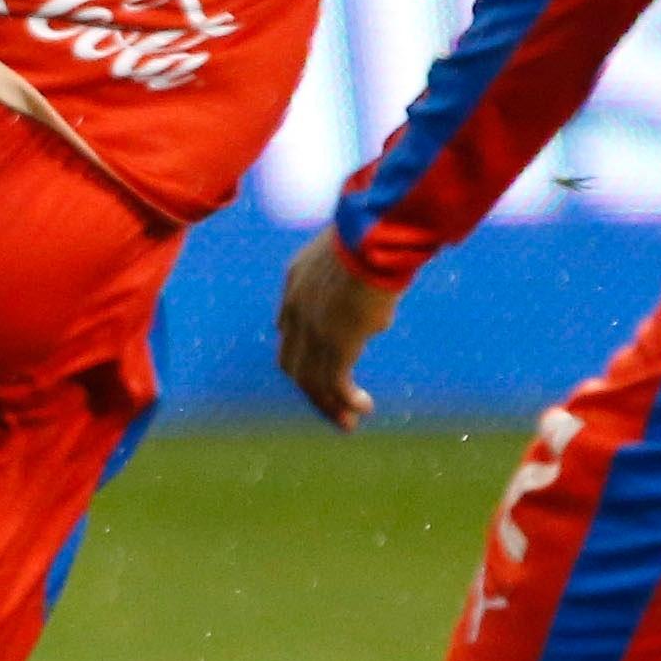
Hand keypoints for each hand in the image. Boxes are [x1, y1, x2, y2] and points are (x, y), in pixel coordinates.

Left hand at [276, 231, 398, 431]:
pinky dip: (346, 399)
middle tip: (333, 410)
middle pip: (294, 365)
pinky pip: (336, 382)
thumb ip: (346, 280)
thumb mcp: (347, 255)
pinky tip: (362, 407)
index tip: (321, 374)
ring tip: (347, 422)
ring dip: (329, 404)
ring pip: (312, 380)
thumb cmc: (371, 238)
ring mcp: (313, 330)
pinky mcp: (337, 343)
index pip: (288, 334)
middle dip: (312, 391)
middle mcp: (295, 312)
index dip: (302, 357)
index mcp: (294, 286)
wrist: (371, 240)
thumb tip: (369, 298)